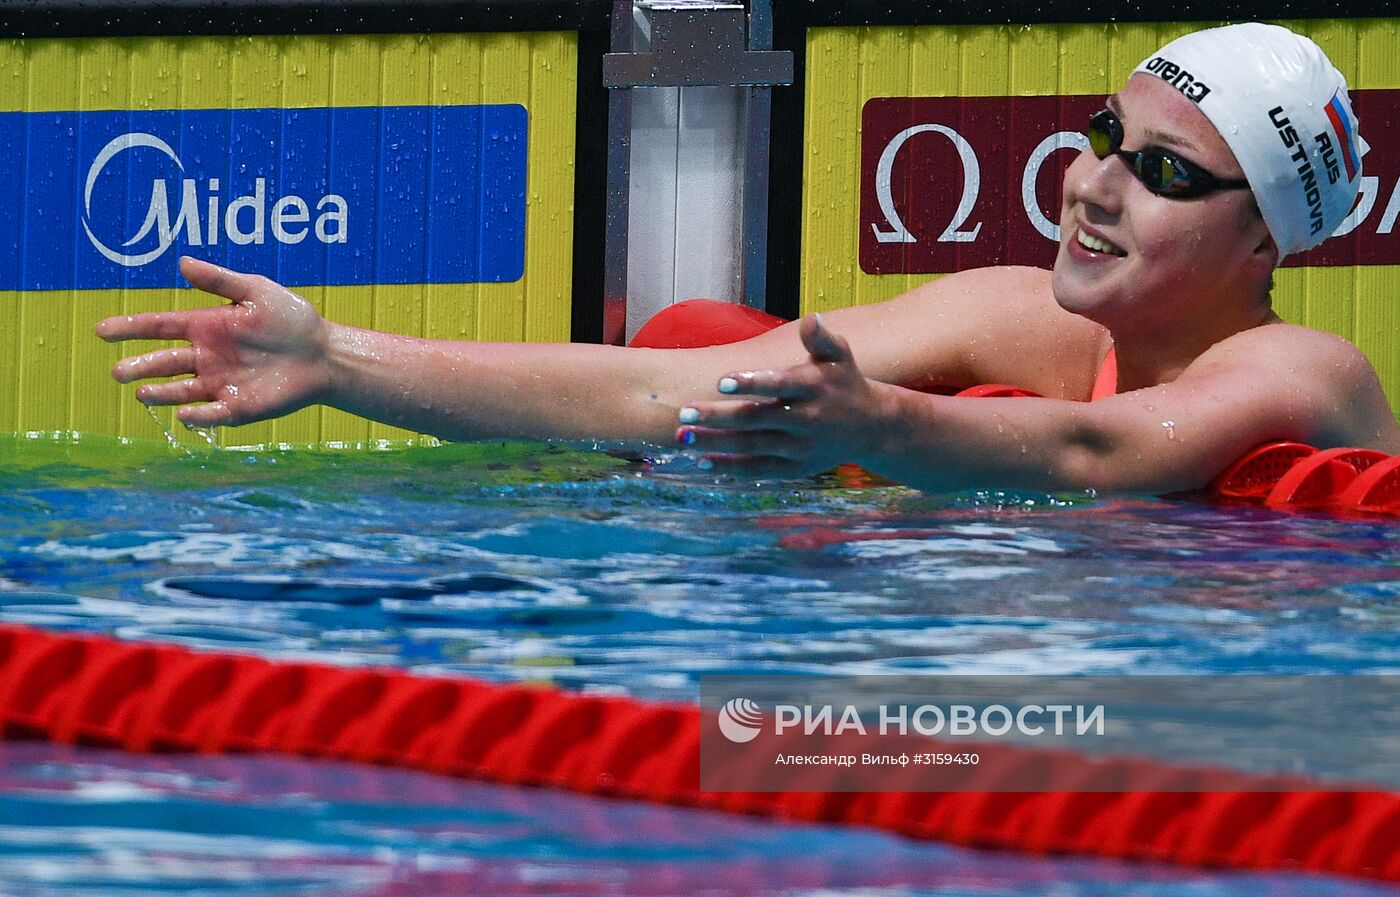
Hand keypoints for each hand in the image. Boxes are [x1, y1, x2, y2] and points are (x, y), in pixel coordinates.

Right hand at [95, 257, 331, 427]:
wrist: (324, 353)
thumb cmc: (292, 319)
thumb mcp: (256, 292)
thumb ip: (219, 280)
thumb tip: (182, 262)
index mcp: (204, 326)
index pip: (158, 327)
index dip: (129, 328)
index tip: (102, 331)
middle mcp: (205, 356)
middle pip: (163, 362)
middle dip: (139, 366)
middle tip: (118, 371)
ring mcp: (219, 383)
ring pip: (180, 391)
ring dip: (160, 394)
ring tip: (142, 392)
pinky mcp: (238, 407)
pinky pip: (212, 414)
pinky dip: (197, 416)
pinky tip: (184, 415)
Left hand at [675, 314, 891, 477]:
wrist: (872, 426)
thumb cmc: (844, 382)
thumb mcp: (839, 356)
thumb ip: (821, 339)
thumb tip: (812, 318)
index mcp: (813, 387)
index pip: (779, 385)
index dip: (751, 383)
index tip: (721, 382)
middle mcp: (806, 419)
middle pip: (756, 419)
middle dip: (718, 417)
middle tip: (684, 412)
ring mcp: (799, 447)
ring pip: (751, 447)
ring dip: (715, 443)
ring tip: (683, 436)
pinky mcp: (795, 468)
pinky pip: (758, 470)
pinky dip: (730, 468)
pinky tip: (701, 461)